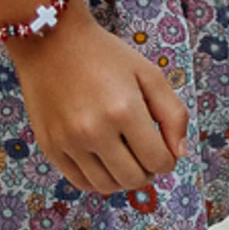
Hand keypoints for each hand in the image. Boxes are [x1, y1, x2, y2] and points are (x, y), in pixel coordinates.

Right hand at [9, 0, 188, 194]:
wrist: (52, 43)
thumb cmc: (106, 56)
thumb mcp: (149, 75)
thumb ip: (173, 114)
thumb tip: (179, 154)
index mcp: (124, 111)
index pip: (158, 161)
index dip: (168, 160)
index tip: (166, 150)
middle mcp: (94, 131)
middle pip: (133, 179)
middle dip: (149, 172)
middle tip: (148, 155)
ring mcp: (68, 142)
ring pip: (106, 186)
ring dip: (124, 179)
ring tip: (128, 159)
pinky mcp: (49, 146)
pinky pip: (79, 182)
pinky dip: (98, 180)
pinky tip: (105, 162)